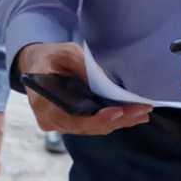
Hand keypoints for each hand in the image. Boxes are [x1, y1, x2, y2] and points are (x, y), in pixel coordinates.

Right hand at [16, 42, 150, 134]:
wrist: (38, 64)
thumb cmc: (50, 57)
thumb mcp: (66, 53)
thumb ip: (83, 65)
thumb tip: (105, 81)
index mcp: (43, 104)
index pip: (73, 119)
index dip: (98, 119)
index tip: (118, 111)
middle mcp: (51, 120)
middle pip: (88, 127)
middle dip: (117, 120)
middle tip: (141, 111)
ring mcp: (61, 124)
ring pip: (94, 128)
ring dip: (119, 121)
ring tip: (141, 112)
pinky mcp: (72, 122)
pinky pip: (94, 125)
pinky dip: (113, 120)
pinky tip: (131, 114)